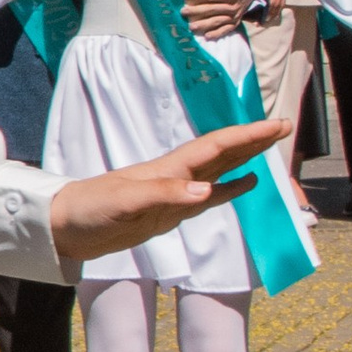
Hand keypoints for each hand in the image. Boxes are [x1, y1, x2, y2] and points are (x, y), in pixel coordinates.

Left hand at [48, 117, 286, 264]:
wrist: (67, 227)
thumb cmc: (91, 208)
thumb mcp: (126, 202)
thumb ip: (166, 195)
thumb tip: (207, 192)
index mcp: (169, 168)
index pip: (216, 147)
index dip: (248, 136)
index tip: (276, 125)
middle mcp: (177, 176)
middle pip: (224, 152)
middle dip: (254, 139)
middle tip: (285, 126)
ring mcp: (175, 193)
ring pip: (220, 170)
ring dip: (247, 158)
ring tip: (272, 147)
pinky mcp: (170, 212)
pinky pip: (210, 197)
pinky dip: (231, 189)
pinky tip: (247, 184)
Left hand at [183, 0, 257, 40]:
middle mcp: (233, 6)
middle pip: (212, 10)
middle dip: (196, 11)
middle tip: (183, 12)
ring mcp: (234, 16)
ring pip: (217, 21)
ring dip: (204, 25)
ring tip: (191, 27)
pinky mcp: (235, 22)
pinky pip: (226, 30)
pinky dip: (217, 34)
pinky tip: (207, 36)